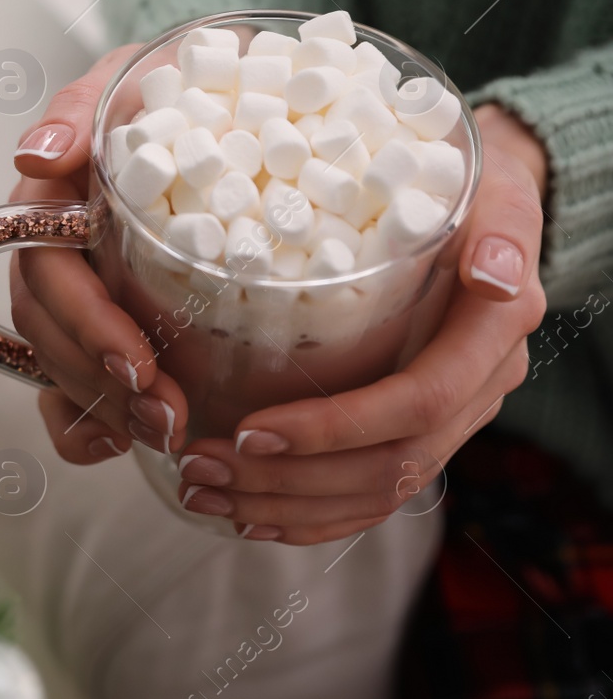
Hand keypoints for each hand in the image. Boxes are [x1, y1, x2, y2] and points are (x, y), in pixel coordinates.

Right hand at [9, 46, 191, 465]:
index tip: (139, 364)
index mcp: (56, 199)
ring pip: (57, 368)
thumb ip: (88, 105)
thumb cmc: (189, 83)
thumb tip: (35, 156)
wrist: (238, 93)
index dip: (86, 327)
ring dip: (102, 411)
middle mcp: (56, 248)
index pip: (46, 276)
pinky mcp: (106, 322)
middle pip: (48, 334)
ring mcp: (79, 289)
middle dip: (101, 384)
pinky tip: (121, 446)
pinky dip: (84, 429)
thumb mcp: (145, 71)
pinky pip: (67, 392)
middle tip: (168, 418)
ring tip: (167, 435)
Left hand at [176, 104, 549, 543]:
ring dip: (283, 505)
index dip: (334, 429)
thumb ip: (499, 227)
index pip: (417, 405)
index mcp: (492, 336)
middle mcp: (479, 389)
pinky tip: (246, 515)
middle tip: (199, 467)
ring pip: (373, 493)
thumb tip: (492, 275)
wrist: (482, 201)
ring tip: (201, 490)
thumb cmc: (462, 182)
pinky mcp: (421, 430)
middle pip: (387, 467)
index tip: (250, 430)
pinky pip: (370, 496)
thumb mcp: (491, 186)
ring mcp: (453, 418)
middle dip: (288, 480)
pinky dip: (308, 516)